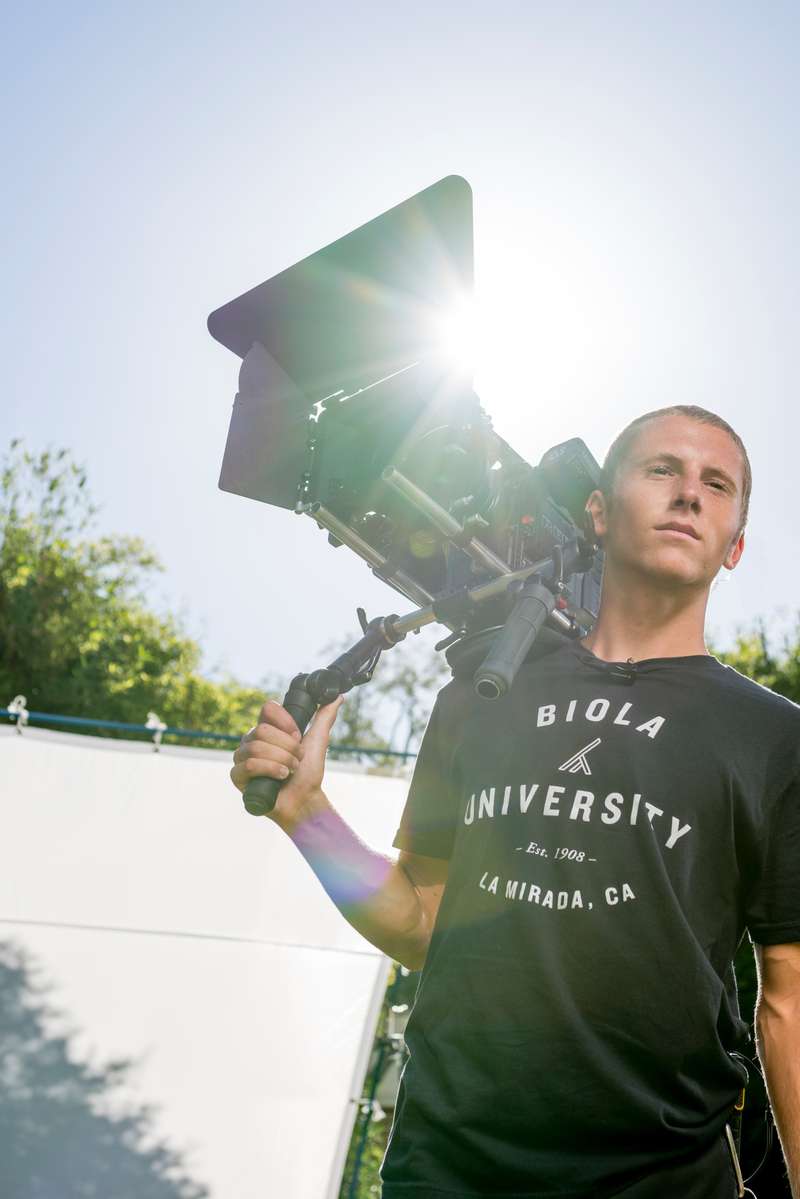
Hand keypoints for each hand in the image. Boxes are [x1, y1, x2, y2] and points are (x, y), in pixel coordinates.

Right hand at [230, 696, 343, 827]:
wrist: (304, 800)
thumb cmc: (308, 772)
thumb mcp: (318, 740)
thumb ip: (324, 717)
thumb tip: (338, 696)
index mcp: (267, 728)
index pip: (267, 709)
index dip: (285, 721)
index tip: (298, 735)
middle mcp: (251, 740)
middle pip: (262, 730)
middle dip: (287, 747)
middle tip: (297, 759)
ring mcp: (242, 758)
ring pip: (256, 747)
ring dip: (282, 760)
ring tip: (291, 771)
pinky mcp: (237, 776)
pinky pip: (249, 765)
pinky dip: (270, 770)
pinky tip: (281, 778)